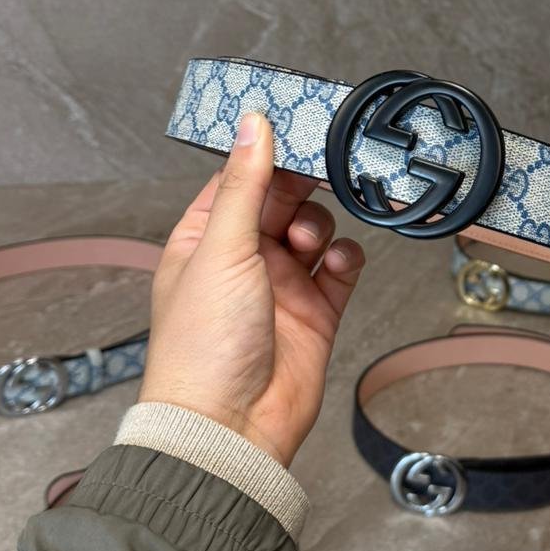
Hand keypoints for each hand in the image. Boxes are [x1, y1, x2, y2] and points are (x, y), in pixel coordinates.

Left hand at [139, 112, 366, 467]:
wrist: (231, 426)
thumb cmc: (203, 347)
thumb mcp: (220, 248)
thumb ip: (243, 184)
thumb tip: (252, 124)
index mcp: (203, 239)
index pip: (237, 179)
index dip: (267, 154)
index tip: (298, 128)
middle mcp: (241, 259)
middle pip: (282, 200)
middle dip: (305, 187)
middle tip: (326, 171)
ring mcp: (280, 286)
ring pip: (315, 232)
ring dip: (322, 226)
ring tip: (312, 242)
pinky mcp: (314, 314)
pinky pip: (340, 271)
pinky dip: (347, 259)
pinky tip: (341, 262)